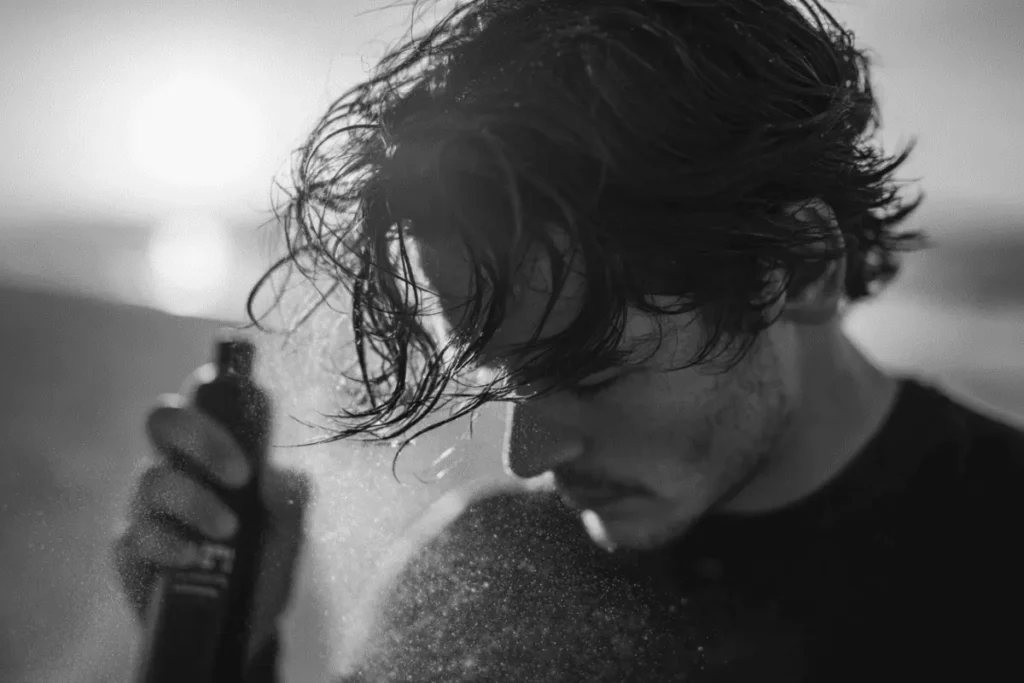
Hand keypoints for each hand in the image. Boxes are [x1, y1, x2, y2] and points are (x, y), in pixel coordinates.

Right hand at [111, 382, 311, 662]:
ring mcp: (147, 505)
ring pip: (150, 478)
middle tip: (240, 474)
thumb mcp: (290, 528)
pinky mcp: (130, 546)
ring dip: (193, 501)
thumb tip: (274, 474)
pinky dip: (169, 542)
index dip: (213, 384)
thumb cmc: (265, 561)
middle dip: (201, 437)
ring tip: (228, 530)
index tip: (252, 399)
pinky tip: (193, 556)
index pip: (202, 399)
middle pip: (162, 418)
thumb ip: (289, 497)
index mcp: (212, 449)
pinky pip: (136, 533)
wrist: (243, 623)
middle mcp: (174, 465)